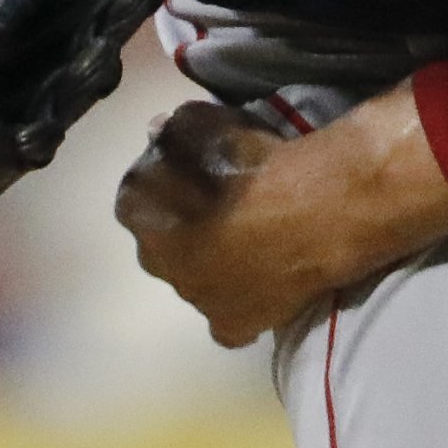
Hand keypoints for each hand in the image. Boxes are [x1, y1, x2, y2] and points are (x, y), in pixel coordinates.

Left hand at [115, 85, 447, 347]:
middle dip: (185, 231)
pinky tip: (263, 285)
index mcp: (137, 208)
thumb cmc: (252, 160)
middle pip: (163, 243)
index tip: (198, 178)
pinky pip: (227, 320)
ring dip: (214, 266)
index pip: (138, 198)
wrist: (310, 209)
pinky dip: (240, 305)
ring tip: (255, 245)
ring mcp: (191, 298)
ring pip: (195, 281)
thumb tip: (158, 134)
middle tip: (227, 211)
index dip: (169, 186)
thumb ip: (172, 132)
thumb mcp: (203, 121)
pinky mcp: (228, 326)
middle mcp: (153, 259)